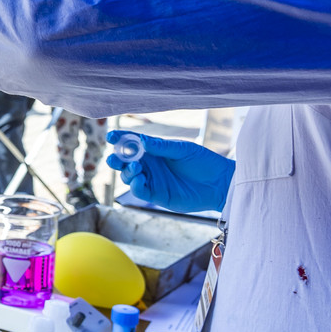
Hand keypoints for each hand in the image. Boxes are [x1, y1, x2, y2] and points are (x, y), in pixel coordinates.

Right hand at [106, 133, 235, 212]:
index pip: (132, 143)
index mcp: (154, 150)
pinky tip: (141, 179)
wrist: (219, 183)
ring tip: (136, 168)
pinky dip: (136, 185)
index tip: (111, 136)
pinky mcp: (157, 195)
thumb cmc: (204, 162)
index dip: (120, 139)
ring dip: (127, 172)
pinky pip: (140, 190)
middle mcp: (150, 165)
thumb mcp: (182, 149)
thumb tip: (140, 140)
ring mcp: (152, 180)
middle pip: (125, 161)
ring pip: (128, 176)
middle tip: (115, 158)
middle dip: (116, 159)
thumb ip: (161, 146)